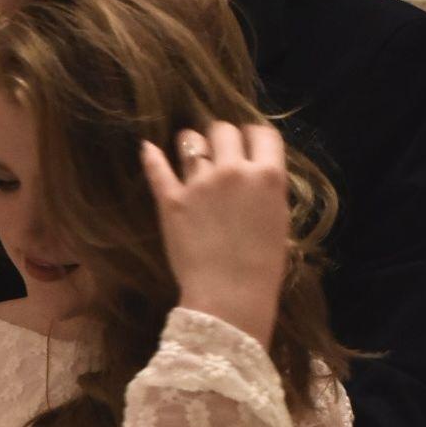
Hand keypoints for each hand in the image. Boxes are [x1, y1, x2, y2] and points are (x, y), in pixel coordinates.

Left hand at [141, 121, 289, 347]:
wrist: (230, 295)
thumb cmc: (262, 266)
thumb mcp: (278, 220)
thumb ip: (265, 189)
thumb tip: (254, 170)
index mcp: (268, 176)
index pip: (263, 133)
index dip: (253, 135)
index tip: (247, 143)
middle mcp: (234, 171)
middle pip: (224, 130)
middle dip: (222, 137)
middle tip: (218, 150)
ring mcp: (199, 184)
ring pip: (191, 141)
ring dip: (190, 143)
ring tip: (188, 151)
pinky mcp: (171, 200)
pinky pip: (157, 169)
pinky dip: (150, 156)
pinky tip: (146, 148)